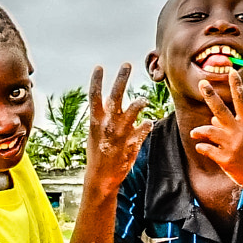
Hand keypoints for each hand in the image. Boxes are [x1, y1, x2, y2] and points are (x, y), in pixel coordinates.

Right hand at [84, 63, 150, 196]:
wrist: (101, 177)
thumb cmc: (97, 154)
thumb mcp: (95, 134)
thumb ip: (104, 117)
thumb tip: (108, 98)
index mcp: (95, 121)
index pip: (94, 96)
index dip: (96, 81)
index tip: (99, 67)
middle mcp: (108, 124)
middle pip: (115, 96)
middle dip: (121, 79)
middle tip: (127, 64)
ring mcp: (121, 133)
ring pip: (133, 110)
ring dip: (140, 102)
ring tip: (144, 100)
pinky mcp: (132, 142)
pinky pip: (145, 128)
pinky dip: (147, 124)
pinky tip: (149, 123)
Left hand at [191, 70, 242, 199]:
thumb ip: (233, 126)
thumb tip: (212, 118)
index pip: (242, 100)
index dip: (236, 85)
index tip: (231, 71)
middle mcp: (240, 132)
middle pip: (221, 110)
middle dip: (210, 95)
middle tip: (201, 83)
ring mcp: (232, 145)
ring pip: (208, 131)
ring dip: (198, 131)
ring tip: (194, 133)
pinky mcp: (225, 159)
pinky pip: (206, 149)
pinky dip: (202, 147)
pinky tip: (201, 148)